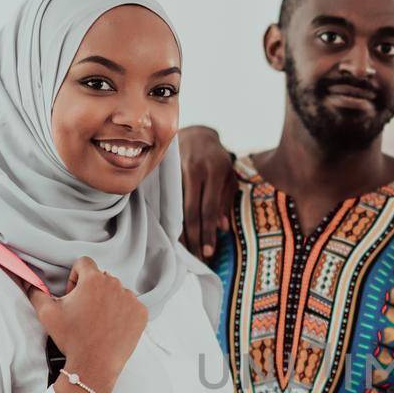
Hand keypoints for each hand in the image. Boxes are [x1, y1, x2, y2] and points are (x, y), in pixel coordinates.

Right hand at [27, 258, 146, 392]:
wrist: (94, 365)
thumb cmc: (71, 339)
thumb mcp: (47, 313)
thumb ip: (35, 291)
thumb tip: (26, 280)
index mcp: (93, 279)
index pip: (84, 263)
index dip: (75, 277)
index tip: (73, 296)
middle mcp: (115, 284)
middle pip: (101, 278)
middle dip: (91, 290)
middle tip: (83, 312)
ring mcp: (131, 299)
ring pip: (116, 291)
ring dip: (107, 301)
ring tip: (98, 322)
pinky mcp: (141, 313)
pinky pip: (130, 305)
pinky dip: (122, 313)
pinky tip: (111, 327)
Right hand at [177, 125, 235, 258]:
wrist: (196, 134)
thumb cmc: (217, 160)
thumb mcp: (228, 177)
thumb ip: (225, 201)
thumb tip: (221, 228)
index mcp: (214, 171)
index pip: (209, 208)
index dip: (208, 232)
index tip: (209, 253)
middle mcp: (194, 169)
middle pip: (191, 211)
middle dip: (194, 237)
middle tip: (196, 259)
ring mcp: (176, 170)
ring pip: (176, 207)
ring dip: (179, 232)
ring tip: (184, 252)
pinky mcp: (164, 171)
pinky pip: (166, 200)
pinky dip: (169, 218)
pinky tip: (171, 234)